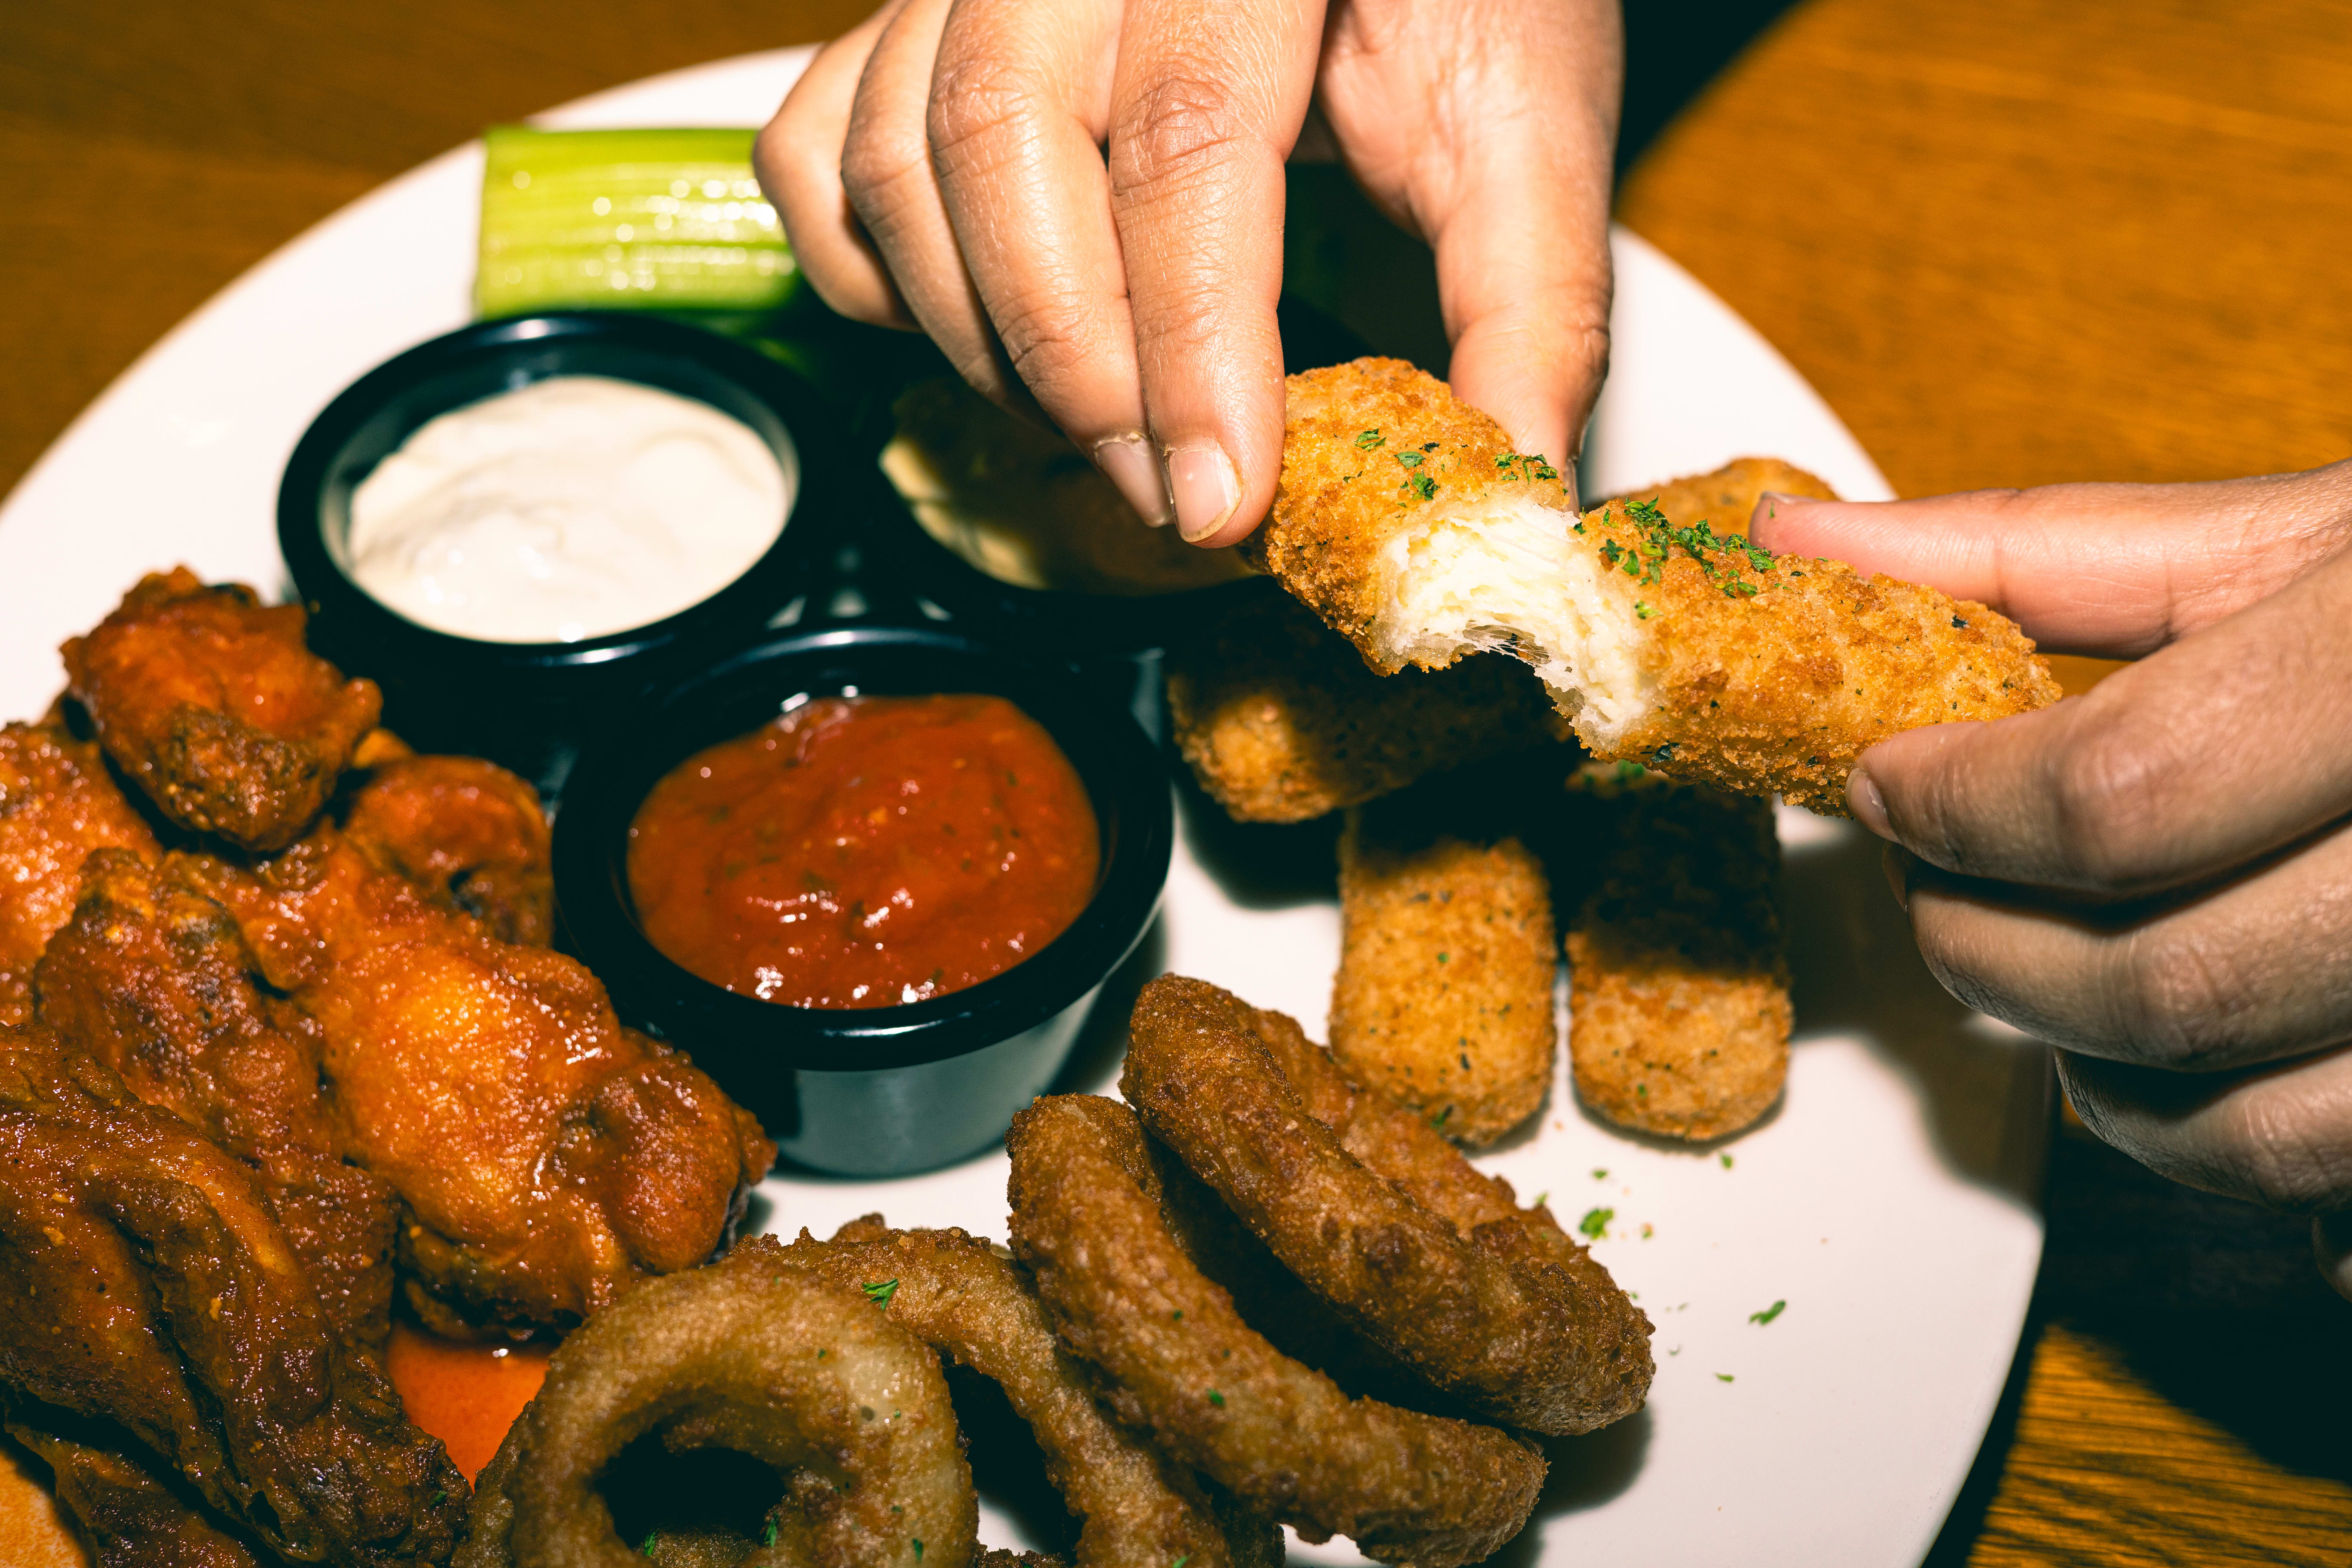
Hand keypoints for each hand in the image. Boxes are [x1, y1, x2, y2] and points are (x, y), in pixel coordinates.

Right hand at [754, 0, 1621, 544]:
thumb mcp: (1523, 116)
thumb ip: (1529, 300)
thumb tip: (1509, 501)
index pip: (1189, 131)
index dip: (1193, 341)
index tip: (1221, 499)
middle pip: (1003, 138)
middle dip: (1080, 362)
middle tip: (1170, 490)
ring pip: (897, 159)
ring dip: (985, 340)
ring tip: (1102, 427)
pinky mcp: (902, 20)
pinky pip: (819, 153)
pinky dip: (874, 277)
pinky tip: (988, 334)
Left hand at [1751, 462, 2351, 1298]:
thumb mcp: (2310, 537)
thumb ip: (2041, 550)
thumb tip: (1803, 541)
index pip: (2115, 794)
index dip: (1954, 807)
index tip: (1886, 787)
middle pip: (2166, 983)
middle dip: (1993, 956)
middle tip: (1943, 896)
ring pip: (2263, 1137)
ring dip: (2106, 1093)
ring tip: (2057, 1003)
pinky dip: (2262, 1178)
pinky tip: (2222, 1082)